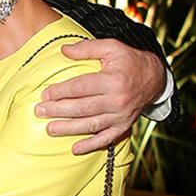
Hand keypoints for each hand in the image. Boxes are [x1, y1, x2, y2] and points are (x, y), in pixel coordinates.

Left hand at [35, 38, 164, 154]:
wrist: (155, 78)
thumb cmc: (129, 60)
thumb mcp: (111, 47)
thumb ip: (86, 48)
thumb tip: (63, 50)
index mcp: (113, 80)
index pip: (81, 87)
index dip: (61, 91)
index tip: (45, 94)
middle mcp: (117, 100)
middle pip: (82, 107)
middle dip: (58, 110)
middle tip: (40, 112)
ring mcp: (121, 116)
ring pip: (91, 125)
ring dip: (69, 128)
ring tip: (50, 129)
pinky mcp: (124, 126)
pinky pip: (106, 139)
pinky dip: (90, 145)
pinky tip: (74, 148)